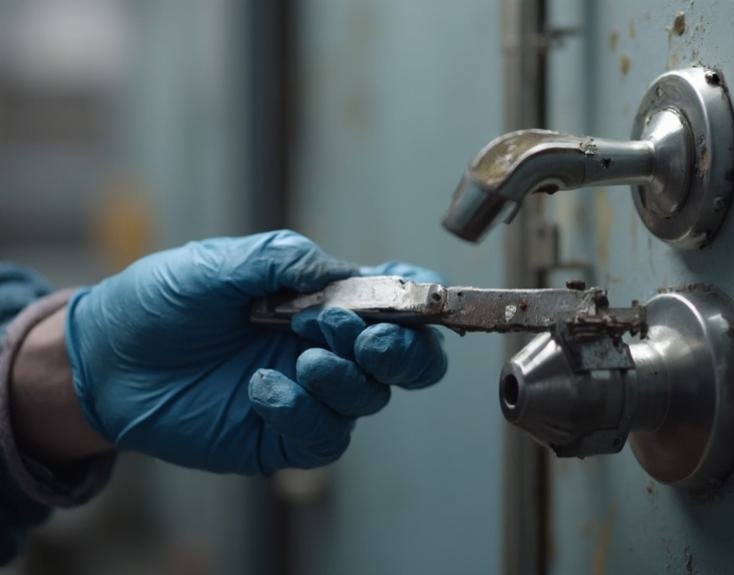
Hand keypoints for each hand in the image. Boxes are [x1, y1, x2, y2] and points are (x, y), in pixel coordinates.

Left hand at [61, 231, 445, 473]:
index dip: (421, 298)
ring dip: (345, 377)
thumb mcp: (216, 264)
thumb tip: (340, 271)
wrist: (105, 361)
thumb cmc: (161, 303)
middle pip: (407, 360)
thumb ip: (280, 261)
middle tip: (363, 336)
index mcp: (325, 300)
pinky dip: (303, 413)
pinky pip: (324, 438)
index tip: (419, 294)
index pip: (397, 299)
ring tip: (301, 358)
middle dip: (401, 349)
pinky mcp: (283, 437)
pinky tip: (263, 391)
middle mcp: (329, 348)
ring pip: (369, 398)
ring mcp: (310, 394)